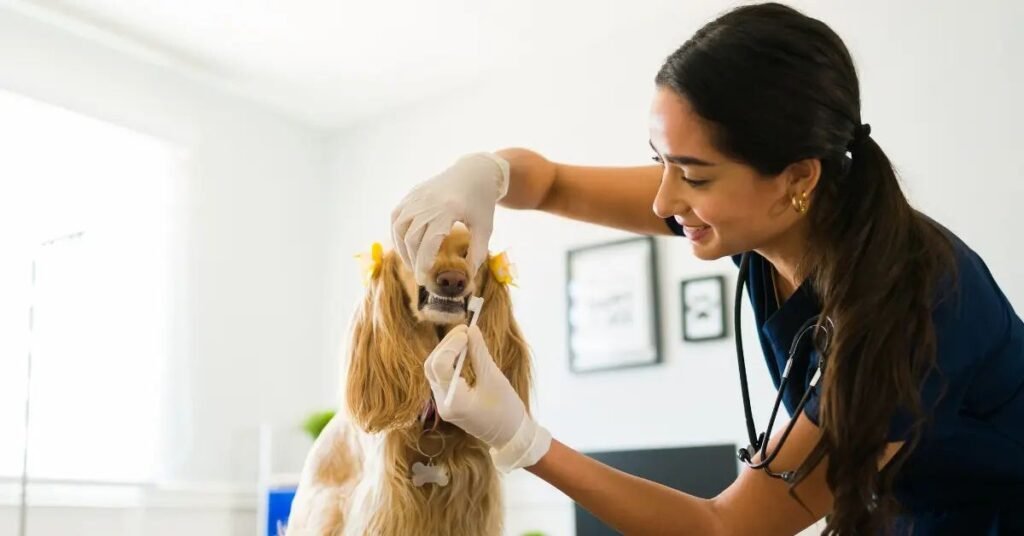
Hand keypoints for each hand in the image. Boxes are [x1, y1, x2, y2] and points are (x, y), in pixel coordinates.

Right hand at [391, 152, 509, 284]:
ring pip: (399, 227)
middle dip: (413, 261)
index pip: (427, 243)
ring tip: (412, 263)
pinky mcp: (413, 193)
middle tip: (420, 276)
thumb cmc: (482, 201)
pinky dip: (397, 233)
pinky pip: (397, 216)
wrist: (475, 171)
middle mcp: (428, 202)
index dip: (423, 264)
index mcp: (447, 210)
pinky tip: (405, 245)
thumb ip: (478, 252)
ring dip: (402, 249)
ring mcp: (417, 196)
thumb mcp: (485, 227)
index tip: (423, 279)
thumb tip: (469, 275)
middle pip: (411, 238)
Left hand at [424, 325, 550, 471]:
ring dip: (447, 351)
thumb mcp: (494, 378)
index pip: (440, 365)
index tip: (466, 331)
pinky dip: (450, 362)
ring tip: (465, 338)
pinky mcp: (448, 402)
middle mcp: (442, 403)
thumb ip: (479, 353)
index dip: (451, 344)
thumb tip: (471, 329)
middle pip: (432, 366)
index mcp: (453, 400)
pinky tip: (463, 352)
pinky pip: (442, 377)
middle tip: (465, 330)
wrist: (511, 437)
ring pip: (434, 370)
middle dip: (446, 345)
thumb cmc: (506, 410)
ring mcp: (443, 404)